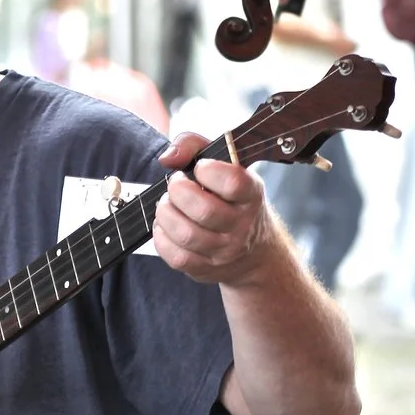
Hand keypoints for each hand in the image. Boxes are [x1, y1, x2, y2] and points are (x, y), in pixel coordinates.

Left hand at [153, 133, 282, 285]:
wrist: (253, 251)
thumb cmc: (232, 200)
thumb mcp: (225, 165)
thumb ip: (194, 146)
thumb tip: (168, 158)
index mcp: (251, 195)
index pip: (233, 183)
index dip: (208, 170)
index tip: (200, 168)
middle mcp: (242, 226)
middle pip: (203, 210)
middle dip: (178, 192)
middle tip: (176, 185)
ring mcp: (224, 251)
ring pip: (186, 235)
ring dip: (166, 213)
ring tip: (168, 204)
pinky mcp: (205, 269)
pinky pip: (176, 256)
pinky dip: (162, 237)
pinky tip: (166, 225)